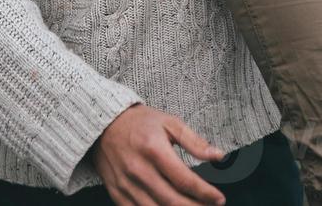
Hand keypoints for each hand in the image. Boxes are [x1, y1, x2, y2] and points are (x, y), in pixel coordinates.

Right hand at [91, 104, 226, 205]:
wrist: (103, 125)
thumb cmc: (139, 123)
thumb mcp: (169, 123)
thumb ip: (194, 141)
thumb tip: (218, 156)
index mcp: (154, 150)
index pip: (185, 180)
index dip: (206, 193)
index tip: (219, 199)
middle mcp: (139, 170)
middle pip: (173, 201)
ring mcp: (126, 184)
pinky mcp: (117, 193)